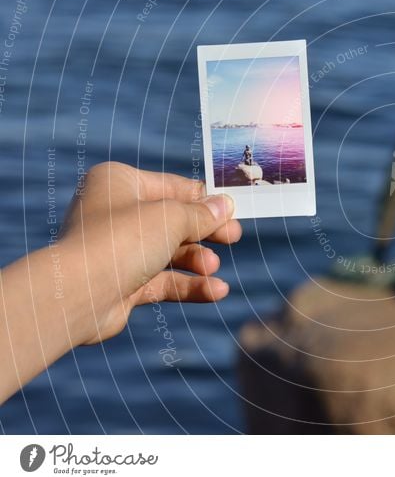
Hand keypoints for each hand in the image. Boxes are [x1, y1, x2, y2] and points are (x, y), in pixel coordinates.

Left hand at [59, 162, 241, 344]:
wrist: (78, 293)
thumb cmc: (121, 241)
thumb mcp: (172, 217)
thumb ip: (202, 214)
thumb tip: (226, 207)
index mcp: (120, 183)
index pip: (173, 187)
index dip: (205, 199)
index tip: (234, 209)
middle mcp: (116, 213)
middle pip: (173, 221)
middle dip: (205, 232)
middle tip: (233, 237)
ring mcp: (118, 250)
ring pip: (169, 253)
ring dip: (197, 260)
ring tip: (212, 267)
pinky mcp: (122, 283)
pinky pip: (163, 281)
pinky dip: (189, 285)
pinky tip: (216, 292)